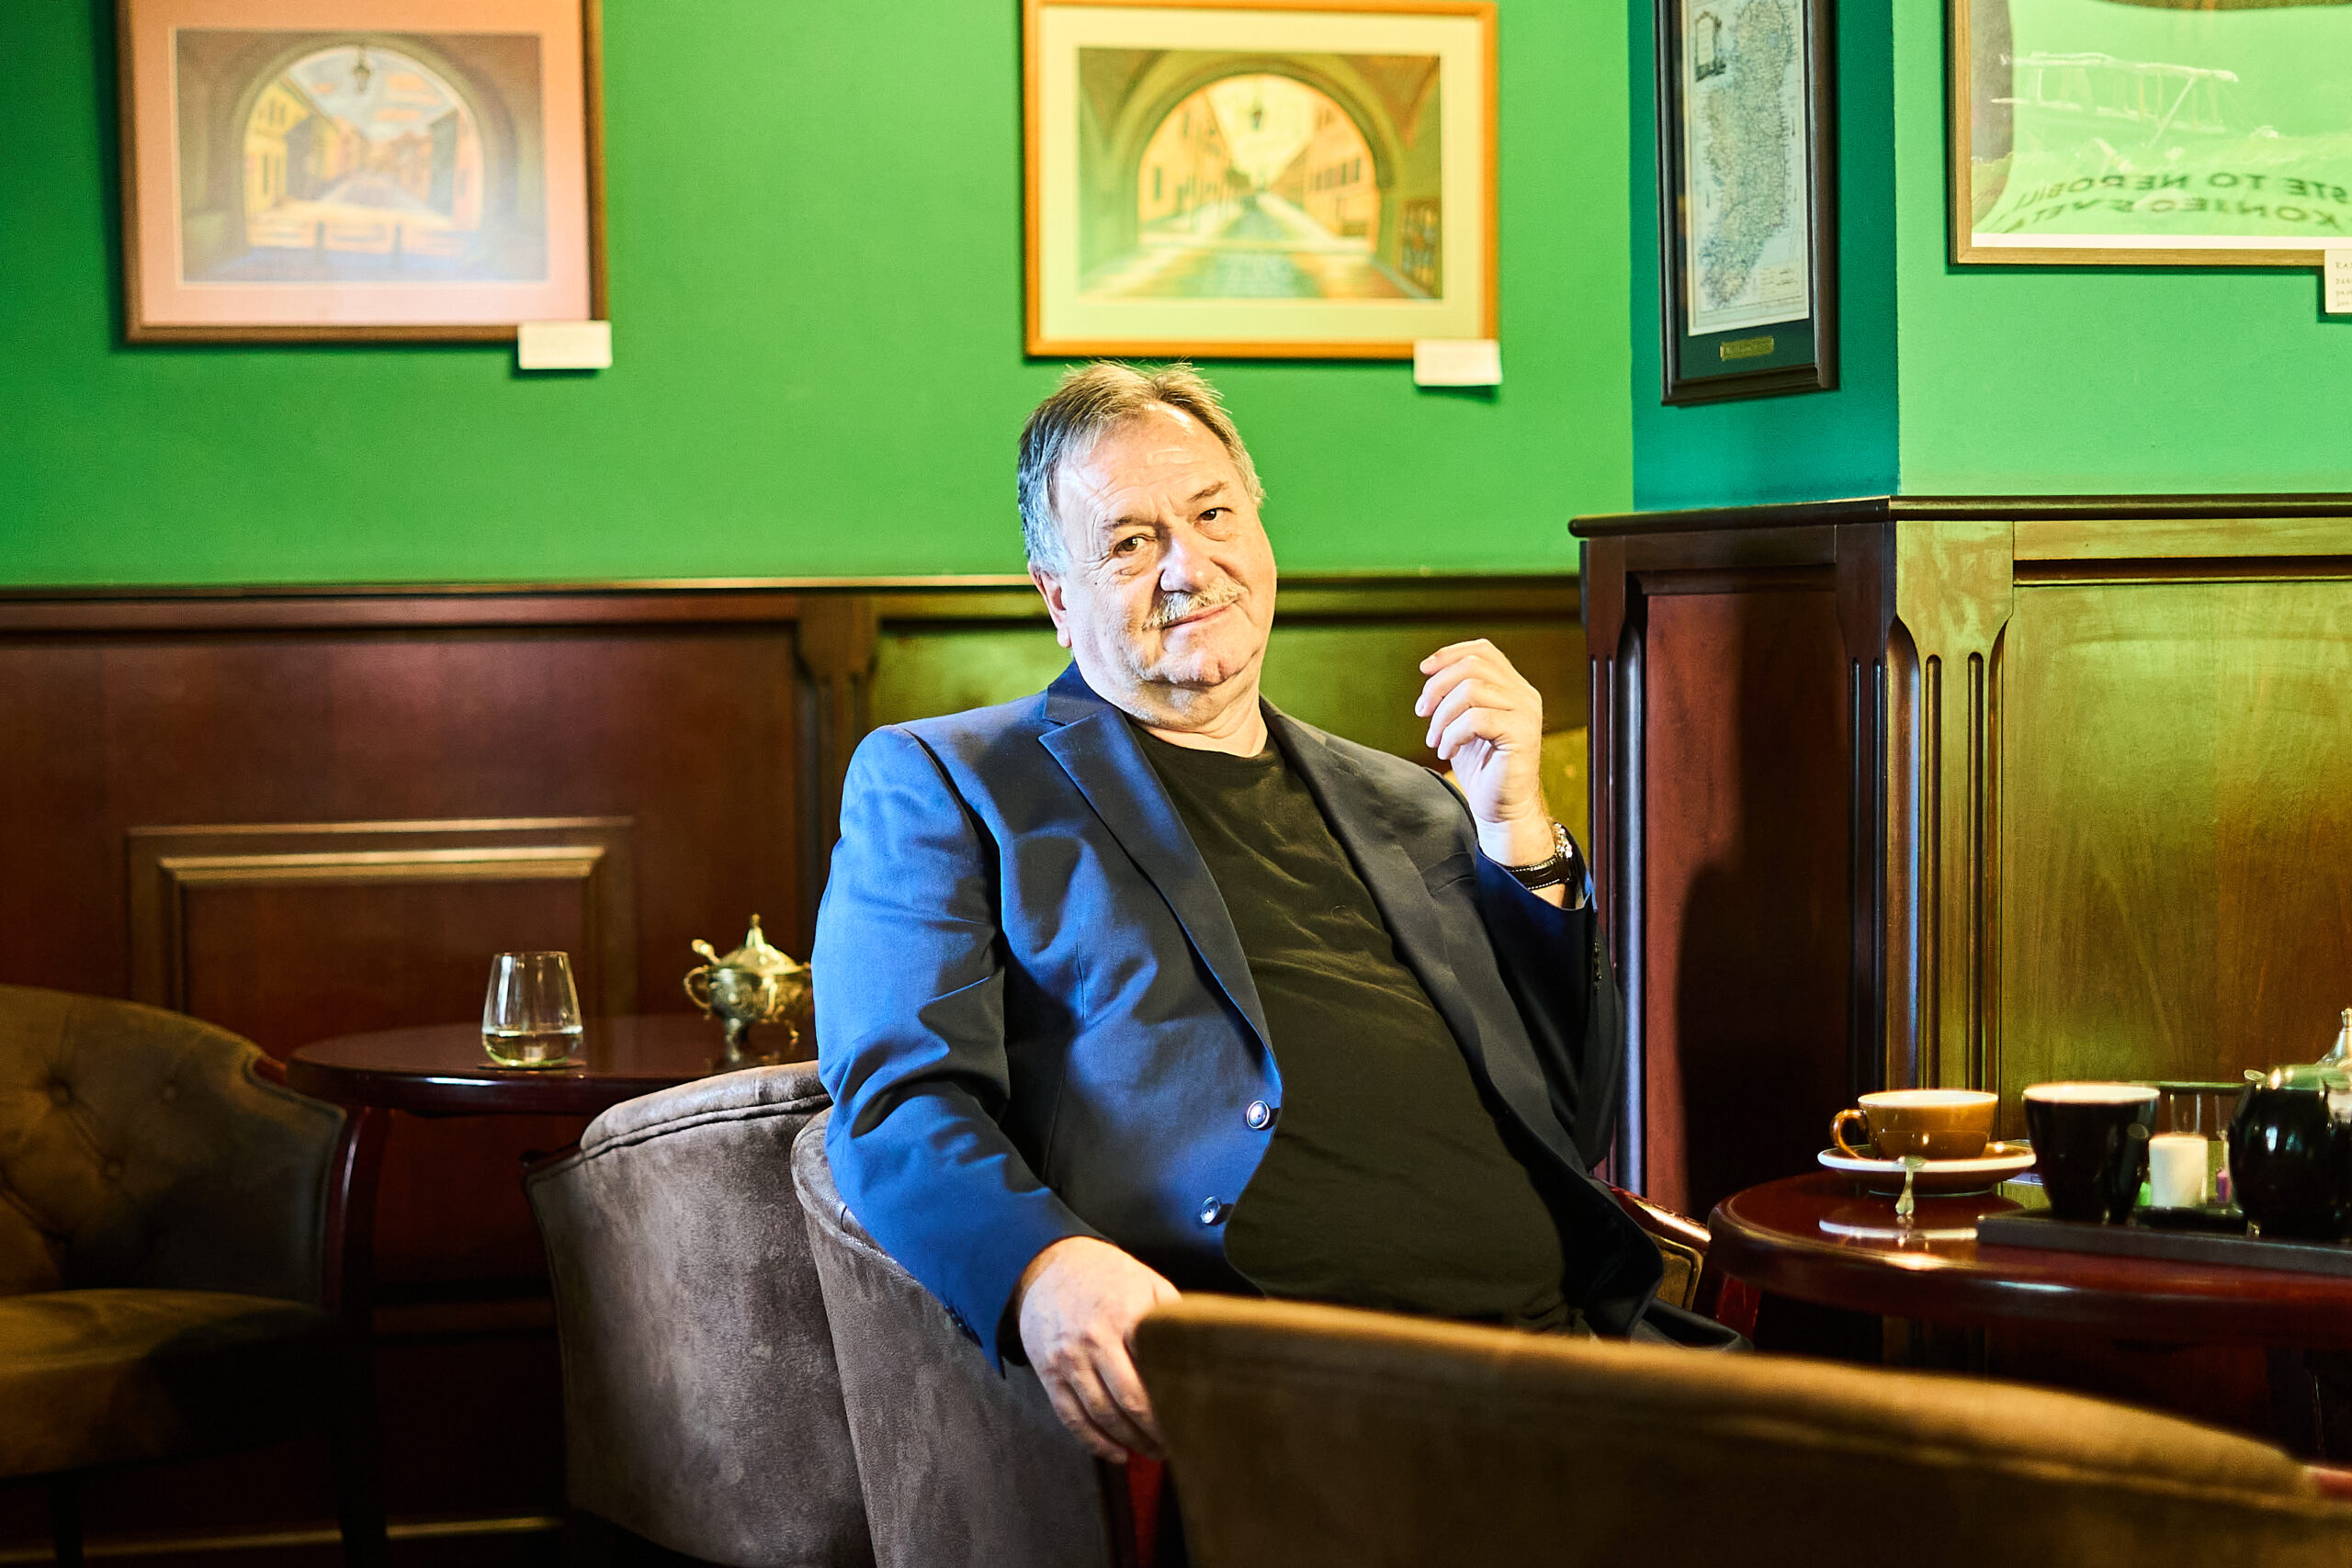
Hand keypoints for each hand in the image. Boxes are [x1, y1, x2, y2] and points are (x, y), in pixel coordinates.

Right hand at [1015, 1236, 1179, 1462]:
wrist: (1049, 1265)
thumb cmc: (1107, 1275)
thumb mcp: (1146, 1282)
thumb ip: (1171, 1314)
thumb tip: (1202, 1347)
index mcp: (1124, 1316)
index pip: (1155, 1370)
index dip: (1175, 1401)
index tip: (1192, 1419)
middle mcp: (1094, 1340)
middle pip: (1129, 1401)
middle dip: (1155, 1431)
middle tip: (1175, 1446)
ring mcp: (1068, 1359)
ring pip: (1101, 1415)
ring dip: (1129, 1441)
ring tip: (1151, 1452)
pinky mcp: (1049, 1373)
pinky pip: (1071, 1417)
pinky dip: (1093, 1442)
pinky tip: (1116, 1453)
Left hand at [1415, 639, 1553, 867]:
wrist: (1503, 809)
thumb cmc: (1482, 769)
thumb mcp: (1465, 724)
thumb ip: (1457, 696)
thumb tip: (1431, 672)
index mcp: (1513, 688)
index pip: (1483, 651)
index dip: (1449, 654)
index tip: (1424, 670)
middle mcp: (1524, 695)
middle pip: (1473, 666)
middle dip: (1438, 685)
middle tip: (1422, 712)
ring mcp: (1526, 713)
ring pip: (1471, 690)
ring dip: (1442, 716)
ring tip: (1435, 740)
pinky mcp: (1521, 734)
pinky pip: (1475, 719)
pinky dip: (1452, 734)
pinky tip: (1447, 752)